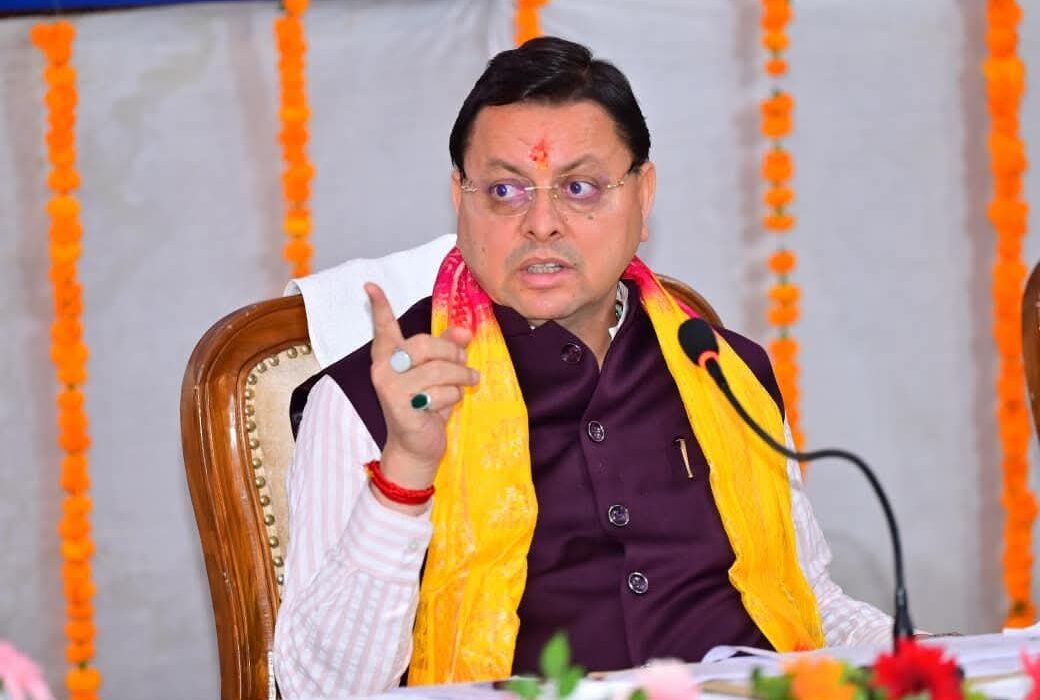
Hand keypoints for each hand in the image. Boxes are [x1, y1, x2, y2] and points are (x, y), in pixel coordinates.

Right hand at [365, 282, 477, 510]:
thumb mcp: (437, 373)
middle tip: (466, 365)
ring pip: (439, 369)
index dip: (379, 306)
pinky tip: (444, 407)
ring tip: (469, 383)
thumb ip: (447, 349)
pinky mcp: (401, 407)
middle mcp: (383, 369)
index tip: (371, 285)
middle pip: (426, 345)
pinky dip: (452, 399)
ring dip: (461, 377)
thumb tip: (464, 330)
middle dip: (453, 354)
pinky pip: (440, 393)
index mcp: (388, 357)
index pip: (383, 328)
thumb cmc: (425, 406)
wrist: (415, 448)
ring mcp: (390, 388)